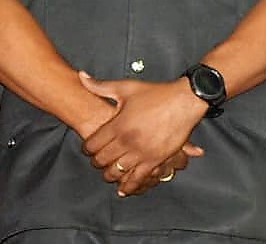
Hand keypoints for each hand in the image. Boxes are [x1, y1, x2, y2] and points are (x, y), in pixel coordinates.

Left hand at [78, 72, 205, 196]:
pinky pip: (137, 179)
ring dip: (110, 174)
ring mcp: (141, 153)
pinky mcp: (155, 160)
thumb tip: (81, 77)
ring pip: (117, 172)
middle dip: (96, 162)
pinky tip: (124, 188)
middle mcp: (127, 141)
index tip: (88, 148)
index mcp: (118, 125)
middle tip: (97, 160)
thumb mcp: (126, 88)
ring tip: (109, 172)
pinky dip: (129, 186)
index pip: (93, 144)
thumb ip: (101, 86)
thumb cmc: (156, 94)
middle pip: (102, 160)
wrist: (183, 101)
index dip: (87, 148)